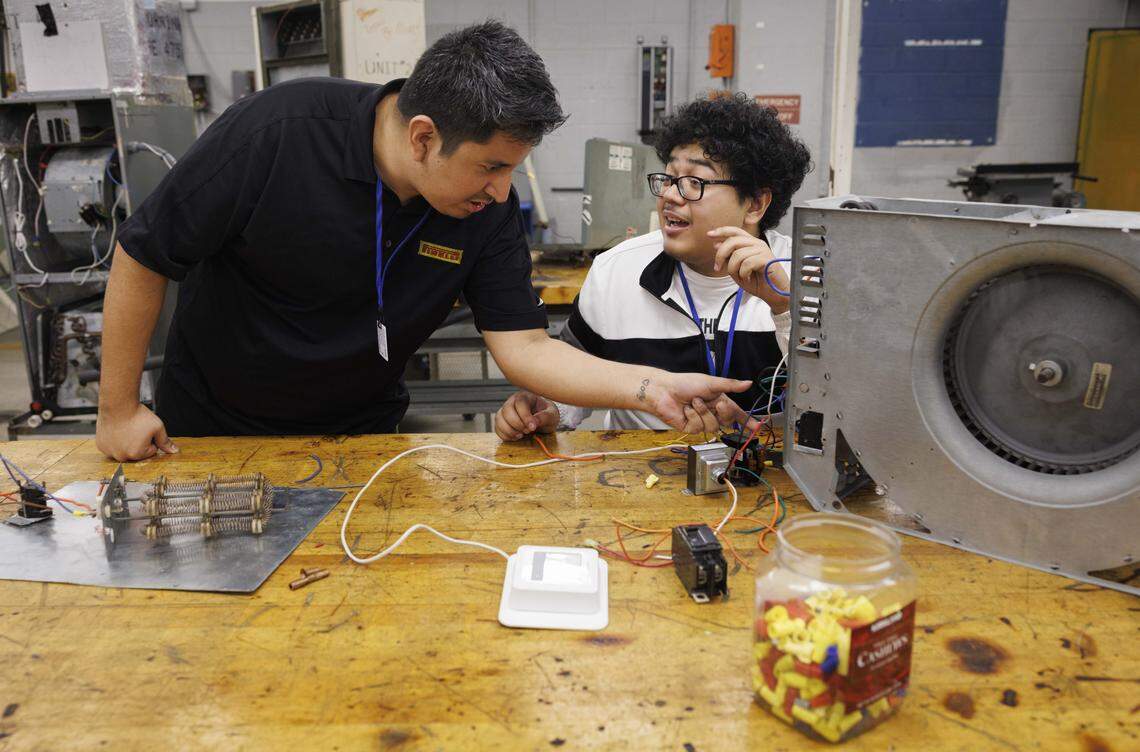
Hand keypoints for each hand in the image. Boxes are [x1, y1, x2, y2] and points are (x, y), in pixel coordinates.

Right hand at [95, 403, 177, 460]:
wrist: (118, 404)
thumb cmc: (138, 415)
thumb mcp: (157, 427)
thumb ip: (165, 441)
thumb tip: (175, 451)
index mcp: (136, 454)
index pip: (151, 451)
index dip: (151, 439)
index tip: (145, 430)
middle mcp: (121, 456)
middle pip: (137, 453)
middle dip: (139, 443)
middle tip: (135, 429)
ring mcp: (109, 452)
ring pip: (123, 450)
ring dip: (126, 443)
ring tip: (126, 429)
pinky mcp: (100, 446)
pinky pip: (112, 447)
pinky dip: (115, 441)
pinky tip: (117, 431)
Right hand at [494, 391, 558, 440]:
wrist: (544, 419)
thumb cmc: (547, 414)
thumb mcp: (551, 415)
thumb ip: (544, 417)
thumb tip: (533, 424)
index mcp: (526, 396)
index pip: (520, 403)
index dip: (525, 416)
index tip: (532, 428)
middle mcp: (512, 401)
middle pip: (507, 410)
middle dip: (517, 424)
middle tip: (528, 431)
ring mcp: (505, 411)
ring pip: (499, 419)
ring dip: (509, 431)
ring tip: (521, 435)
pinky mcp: (502, 421)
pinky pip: (497, 428)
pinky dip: (505, 435)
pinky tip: (516, 437)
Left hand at [639, 371, 758, 433]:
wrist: (665, 390)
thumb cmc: (686, 383)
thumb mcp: (711, 383)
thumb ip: (731, 385)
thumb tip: (749, 383)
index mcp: (719, 400)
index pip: (736, 413)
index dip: (747, 421)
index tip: (757, 427)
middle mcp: (711, 412)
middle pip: (727, 421)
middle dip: (724, 413)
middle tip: (717, 404)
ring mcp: (701, 421)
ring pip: (713, 426)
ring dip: (703, 412)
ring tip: (694, 402)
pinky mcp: (691, 428)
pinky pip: (699, 427)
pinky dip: (693, 416)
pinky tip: (686, 409)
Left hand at [709, 226, 789, 313]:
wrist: (773, 293)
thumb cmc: (757, 281)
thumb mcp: (737, 269)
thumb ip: (728, 257)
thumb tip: (716, 244)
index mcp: (750, 243)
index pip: (735, 231)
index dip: (722, 231)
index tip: (709, 234)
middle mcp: (757, 243)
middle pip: (733, 241)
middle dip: (721, 255)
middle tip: (717, 267)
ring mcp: (763, 250)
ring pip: (738, 254)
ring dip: (733, 269)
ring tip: (740, 276)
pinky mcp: (767, 259)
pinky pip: (747, 263)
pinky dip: (743, 273)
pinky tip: (748, 277)